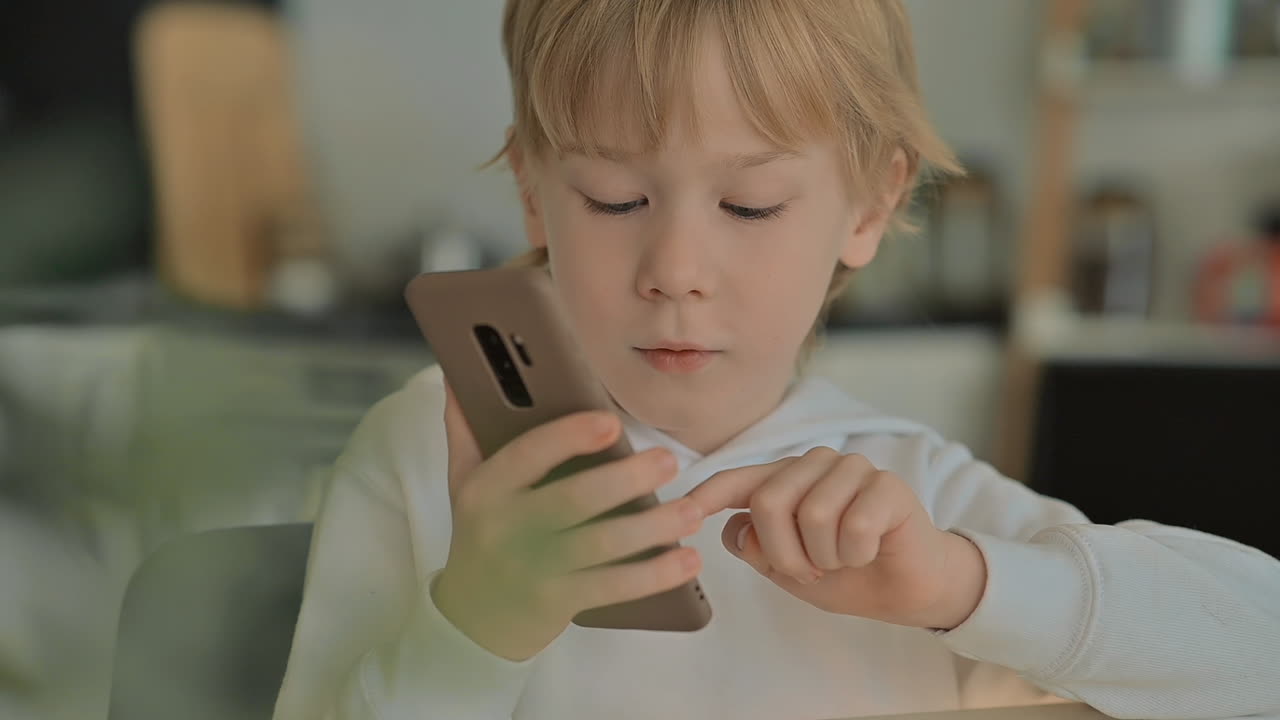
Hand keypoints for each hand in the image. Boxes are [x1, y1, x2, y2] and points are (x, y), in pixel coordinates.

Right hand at [432, 385, 704, 660]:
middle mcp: (508, 527)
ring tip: (692, 510)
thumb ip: (466, 427)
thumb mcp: (464, 482)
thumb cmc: (482, 534)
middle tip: (669, 461)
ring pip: (602, 544)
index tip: (612, 421)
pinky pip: (614, 586)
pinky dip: (654, 574)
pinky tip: (687, 560)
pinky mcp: (561, 601)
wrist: (472, 619)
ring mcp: (535, 568)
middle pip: (573, 500)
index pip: (527, 455)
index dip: (569, 438)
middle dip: (626, 480)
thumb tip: (461, 372)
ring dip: (653, 527)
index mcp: (487, 488)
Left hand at [686, 447, 985, 629]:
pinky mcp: (887, 484)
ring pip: (812, 515)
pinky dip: (856, 554)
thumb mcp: (788, 569)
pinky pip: (853, 526)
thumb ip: (757, 548)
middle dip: (785, 554)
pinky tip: (870, 551)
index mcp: (784, 481)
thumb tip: (733, 528)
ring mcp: (852, 469)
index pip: (737, 480)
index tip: (683, 511)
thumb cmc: (845, 573)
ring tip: (842, 559)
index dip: (706, 494)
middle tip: (810, 570)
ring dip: (825, 557)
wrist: (907, 590)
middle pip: (770, 502)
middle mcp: (813, 465)